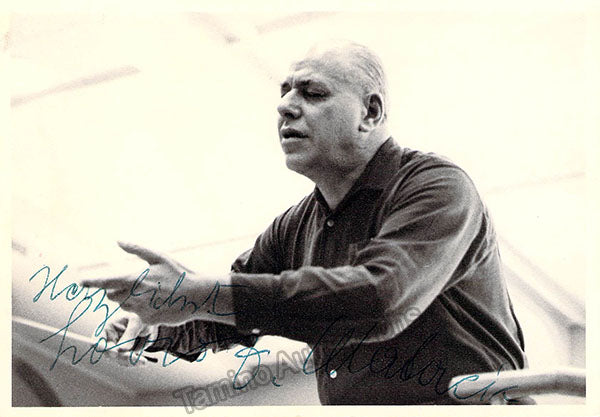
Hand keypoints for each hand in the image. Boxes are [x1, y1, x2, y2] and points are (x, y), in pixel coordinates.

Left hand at [80, 241, 209, 325]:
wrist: (197, 295)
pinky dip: (142, 310)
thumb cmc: (179, 274)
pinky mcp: (148, 321)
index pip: (107, 282)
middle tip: (134, 284)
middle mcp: (135, 296)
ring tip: (150, 293)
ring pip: (123, 306)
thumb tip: (119, 241)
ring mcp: (141, 310)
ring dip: (129, 300)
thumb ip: (137, 249)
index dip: (92, 282)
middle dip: (117, 290)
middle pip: (112, 295)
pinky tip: (157, 303)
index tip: (81, 282)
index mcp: (136, 279)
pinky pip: (136, 316)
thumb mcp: (159, 257)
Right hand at [100, 313, 157, 365]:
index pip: (97, 339)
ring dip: (129, 361)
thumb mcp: (136, 321)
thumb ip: (129, 334)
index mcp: (108, 328)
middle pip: (108, 353)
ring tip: (142, 361)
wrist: (151, 321)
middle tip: (132, 356)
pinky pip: (127, 361)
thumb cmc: (140, 316)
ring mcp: (117, 348)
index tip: (114, 352)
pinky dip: (134, 362)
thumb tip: (121, 350)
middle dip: (120, 356)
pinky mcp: (126, 353)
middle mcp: (110, 340)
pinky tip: (142, 361)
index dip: (102, 347)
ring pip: (118, 359)